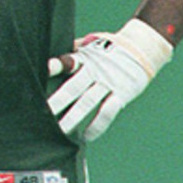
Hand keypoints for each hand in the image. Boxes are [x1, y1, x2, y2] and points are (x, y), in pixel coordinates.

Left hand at [47, 18, 172, 140]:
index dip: (54, 67)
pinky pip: (107, 112)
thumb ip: (71, 52)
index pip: (67, 62)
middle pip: (72, 87)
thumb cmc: (107, 48)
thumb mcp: (89, 46)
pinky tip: (85, 137)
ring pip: (88, 102)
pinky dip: (96, 126)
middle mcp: (94, 70)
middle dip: (56, 101)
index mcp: (83, 58)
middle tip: (41, 113)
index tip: (42, 73)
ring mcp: (109, 83)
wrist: (141, 48)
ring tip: (59, 131)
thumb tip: (46, 58)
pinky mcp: (122, 94)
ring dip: (73, 118)